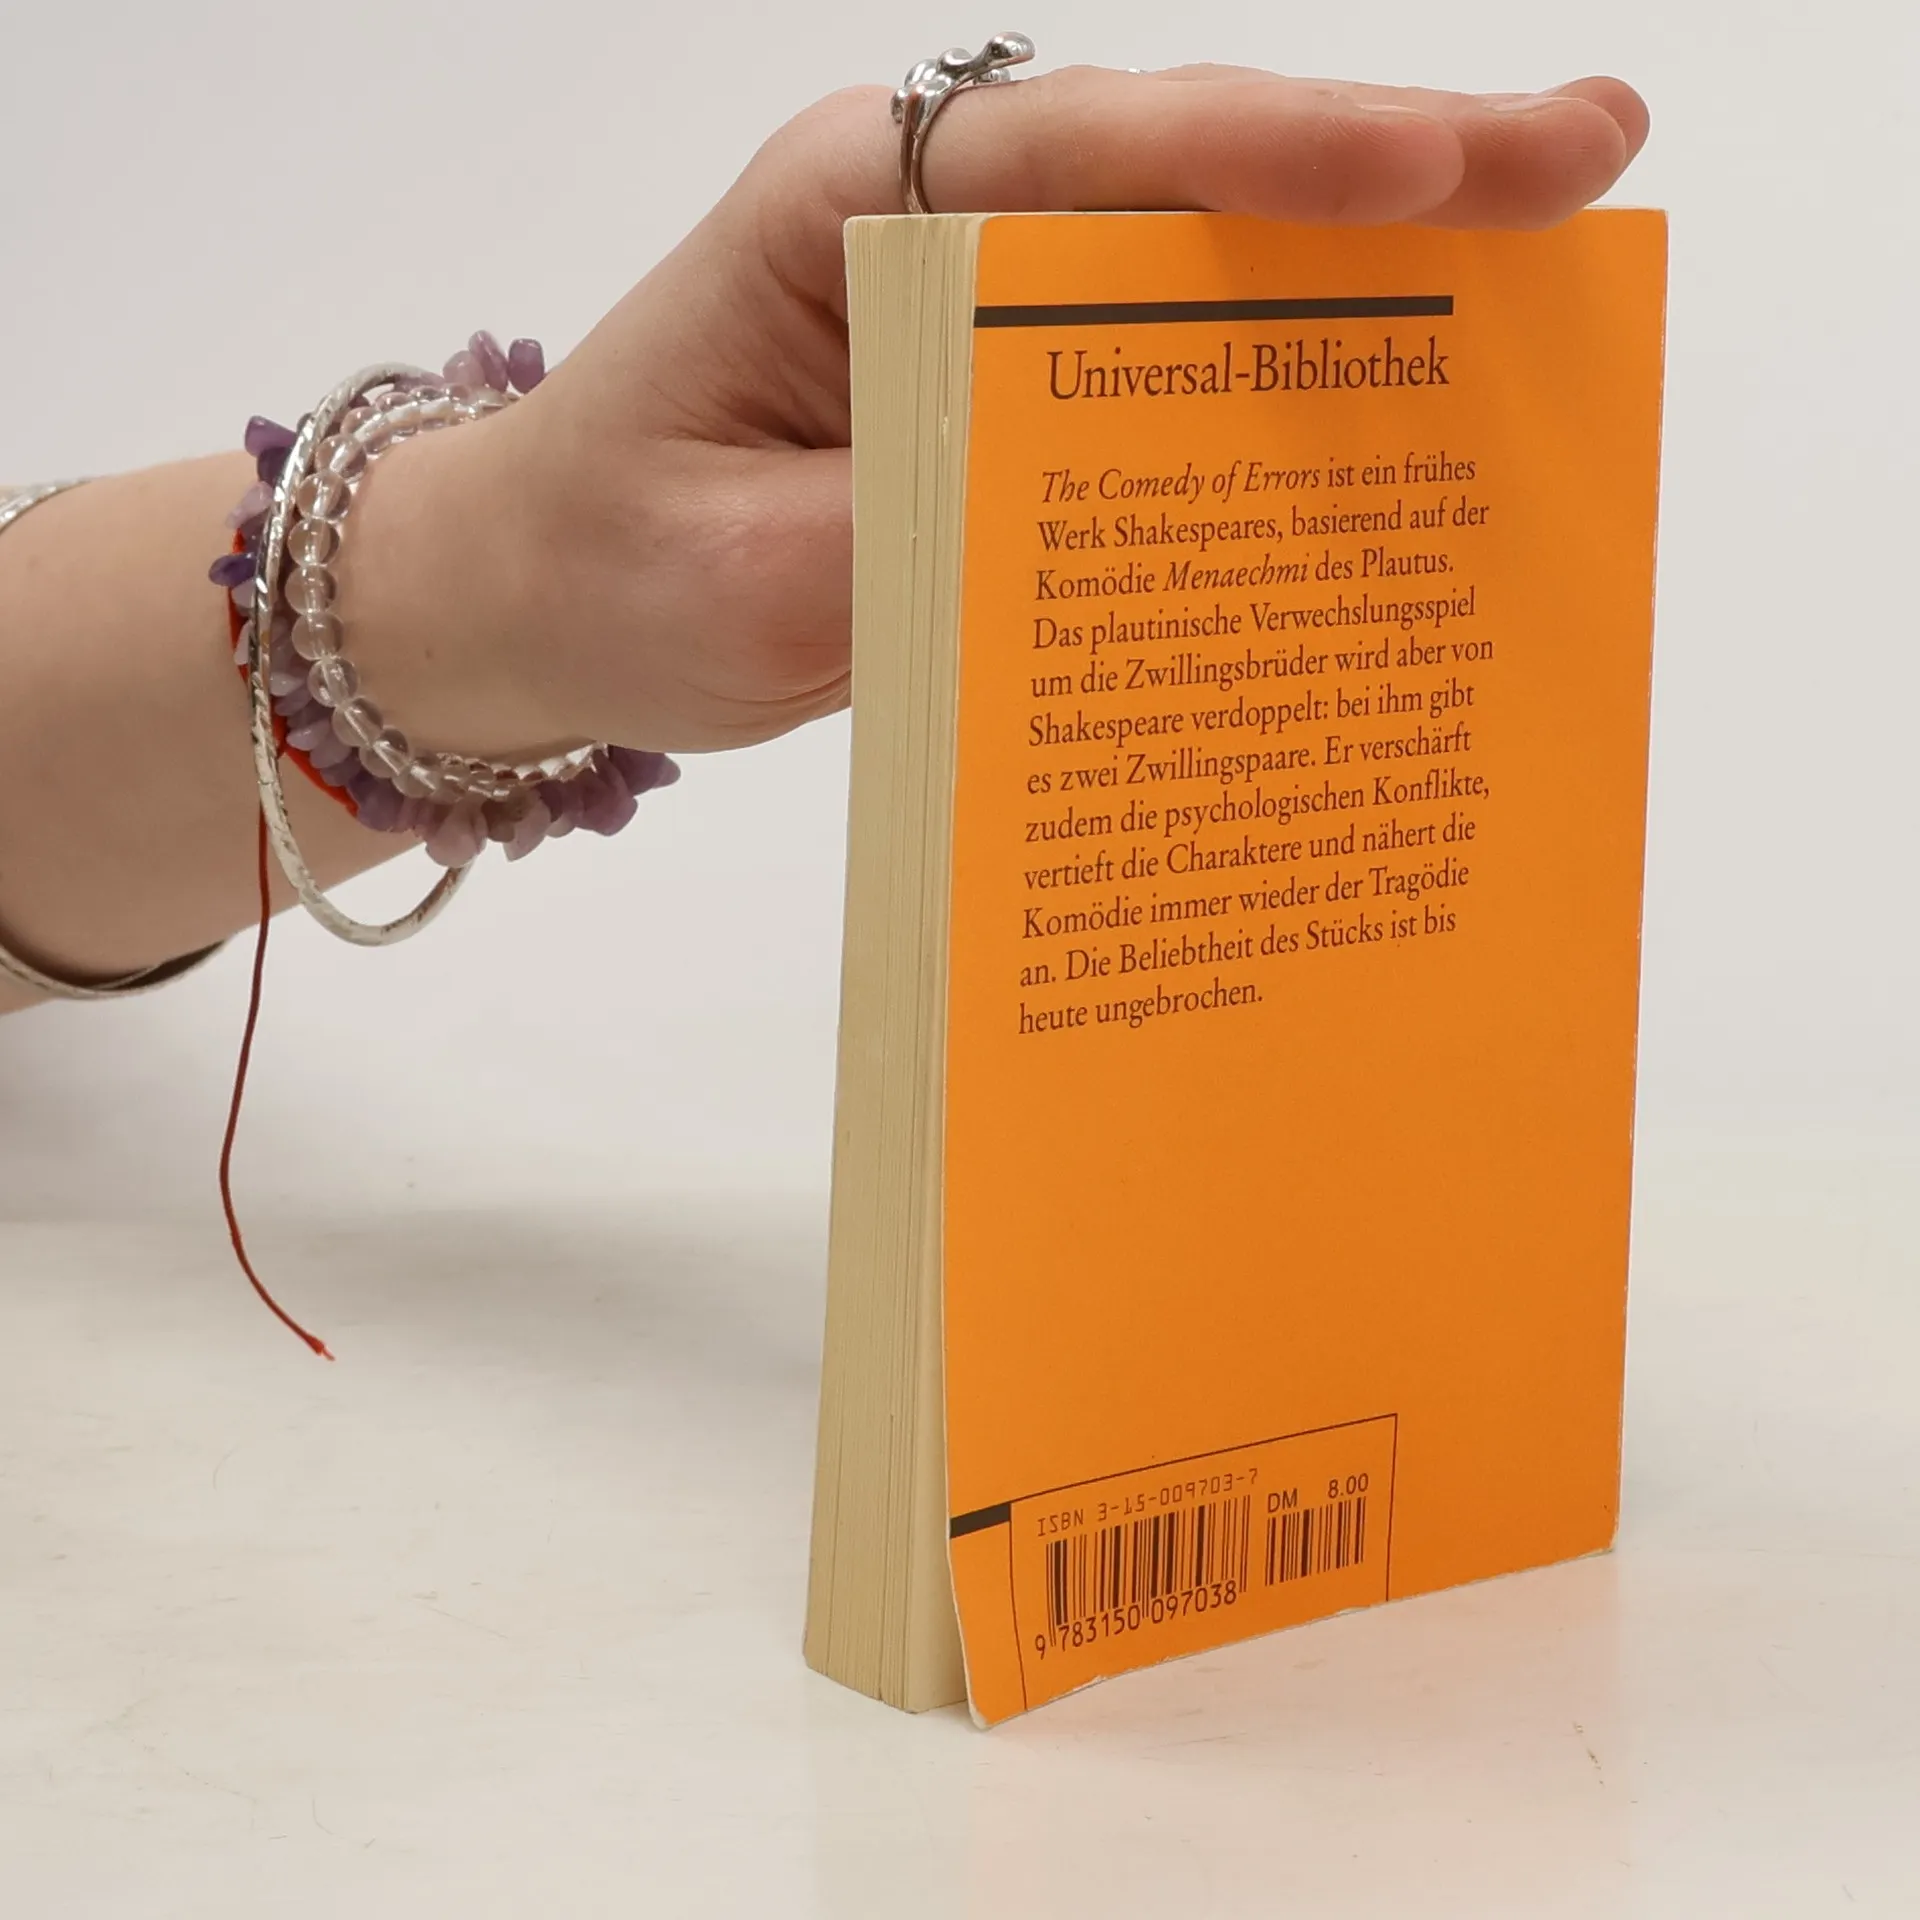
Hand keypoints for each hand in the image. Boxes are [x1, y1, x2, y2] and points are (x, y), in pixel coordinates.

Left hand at [354, 67, 1648, 758]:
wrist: (542, 594)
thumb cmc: (609, 557)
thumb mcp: (740, 578)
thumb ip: (919, 554)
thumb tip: (1101, 560)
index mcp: (854, 208)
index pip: (1089, 156)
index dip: (1275, 164)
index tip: (1441, 180)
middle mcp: (936, 230)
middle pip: (1186, 183)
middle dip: (1391, 180)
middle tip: (1592, 163)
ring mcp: (980, 315)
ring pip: (1198, 272)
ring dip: (1370, 280)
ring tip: (1555, 266)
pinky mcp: (1002, 404)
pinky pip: (1160, 383)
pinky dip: (1280, 394)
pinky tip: (1396, 412)